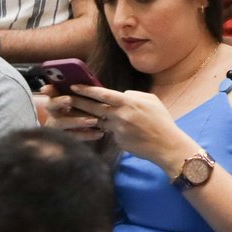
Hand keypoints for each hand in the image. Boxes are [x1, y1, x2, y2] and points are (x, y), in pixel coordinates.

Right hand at [41, 84, 103, 140]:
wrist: (91, 133)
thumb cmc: (89, 110)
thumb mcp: (86, 100)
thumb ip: (84, 93)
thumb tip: (91, 82)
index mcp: (58, 100)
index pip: (50, 92)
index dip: (48, 89)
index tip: (46, 88)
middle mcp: (54, 113)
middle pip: (51, 106)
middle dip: (59, 102)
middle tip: (68, 99)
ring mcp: (57, 127)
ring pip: (61, 123)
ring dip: (77, 121)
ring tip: (93, 120)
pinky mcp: (66, 139)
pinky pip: (74, 137)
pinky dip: (87, 135)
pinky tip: (99, 133)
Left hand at [66, 84, 190, 163]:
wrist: (167, 145)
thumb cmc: (162, 121)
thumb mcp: (152, 101)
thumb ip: (134, 95)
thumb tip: (121, 94)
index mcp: (129, 103)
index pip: (102, 94)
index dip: (86, 89)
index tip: (73, 85)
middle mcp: (121, 116)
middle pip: (93, 107)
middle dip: (77, 102)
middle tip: (64, 98)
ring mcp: (118, 130)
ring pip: (98, 120)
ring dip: (87, 116)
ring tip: (77, 112)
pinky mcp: (117, 141)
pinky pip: (110, 132)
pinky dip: (110, 130)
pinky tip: (114, 129)